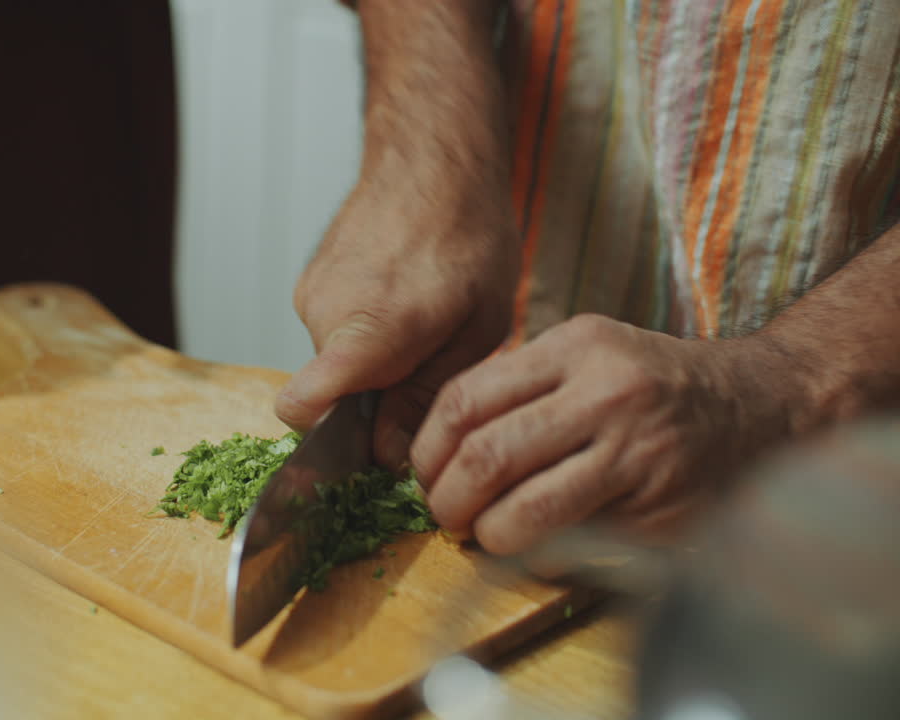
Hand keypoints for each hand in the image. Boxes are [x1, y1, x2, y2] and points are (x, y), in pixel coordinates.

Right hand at [275, 172, 518, 469]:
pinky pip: (332, 332)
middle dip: (373, 403)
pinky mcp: (310, 281)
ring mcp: (310, 293)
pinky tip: (405, 303)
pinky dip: (364, 334)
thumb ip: (427, 397)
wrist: (434, 154)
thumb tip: (389, 454)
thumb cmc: (468, 231)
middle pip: (330, 396)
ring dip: (373, 365)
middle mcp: (324, 313)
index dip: (329, 444)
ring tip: (424, 325)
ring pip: (333, 364)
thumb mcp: (477, 328)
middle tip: (430, 370)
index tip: (374, 444)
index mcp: (368, 329)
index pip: (303, 409)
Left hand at [410, 314, 804, 554]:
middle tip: (445, 514)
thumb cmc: (652, 383)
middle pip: (486, 458)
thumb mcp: (588, 352)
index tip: (424, 472)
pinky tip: (534, 547)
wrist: (760, 405)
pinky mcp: (659, 512)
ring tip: (483, 534)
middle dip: (447, 500)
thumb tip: (436, 445)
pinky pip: (574, 544)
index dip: (427, 448)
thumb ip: (519, 385)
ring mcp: (637, 456)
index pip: (465, 400)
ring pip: (524, 512)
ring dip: (487, 535)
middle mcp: (607, 396)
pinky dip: (539, 555)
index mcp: (577, 347)